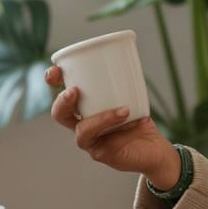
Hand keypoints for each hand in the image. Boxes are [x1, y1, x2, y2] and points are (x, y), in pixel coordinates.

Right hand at [45, 66, 180, 189]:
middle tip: (74, 91)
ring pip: (81, 129)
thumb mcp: (134, 93)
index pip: (61, 91)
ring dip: (99, 118)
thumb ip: (125, 78)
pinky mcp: (100, 153)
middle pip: (60, 113)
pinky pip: (100, 142)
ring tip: (122, 110)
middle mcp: (82, 123)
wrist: (154, 148)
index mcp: (83, 105)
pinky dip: (112, 126)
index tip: (56, 69)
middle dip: (61, 101)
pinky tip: (126, 116)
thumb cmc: (139, 118)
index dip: (53, 80)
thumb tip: (126, 55)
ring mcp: (90, 140)